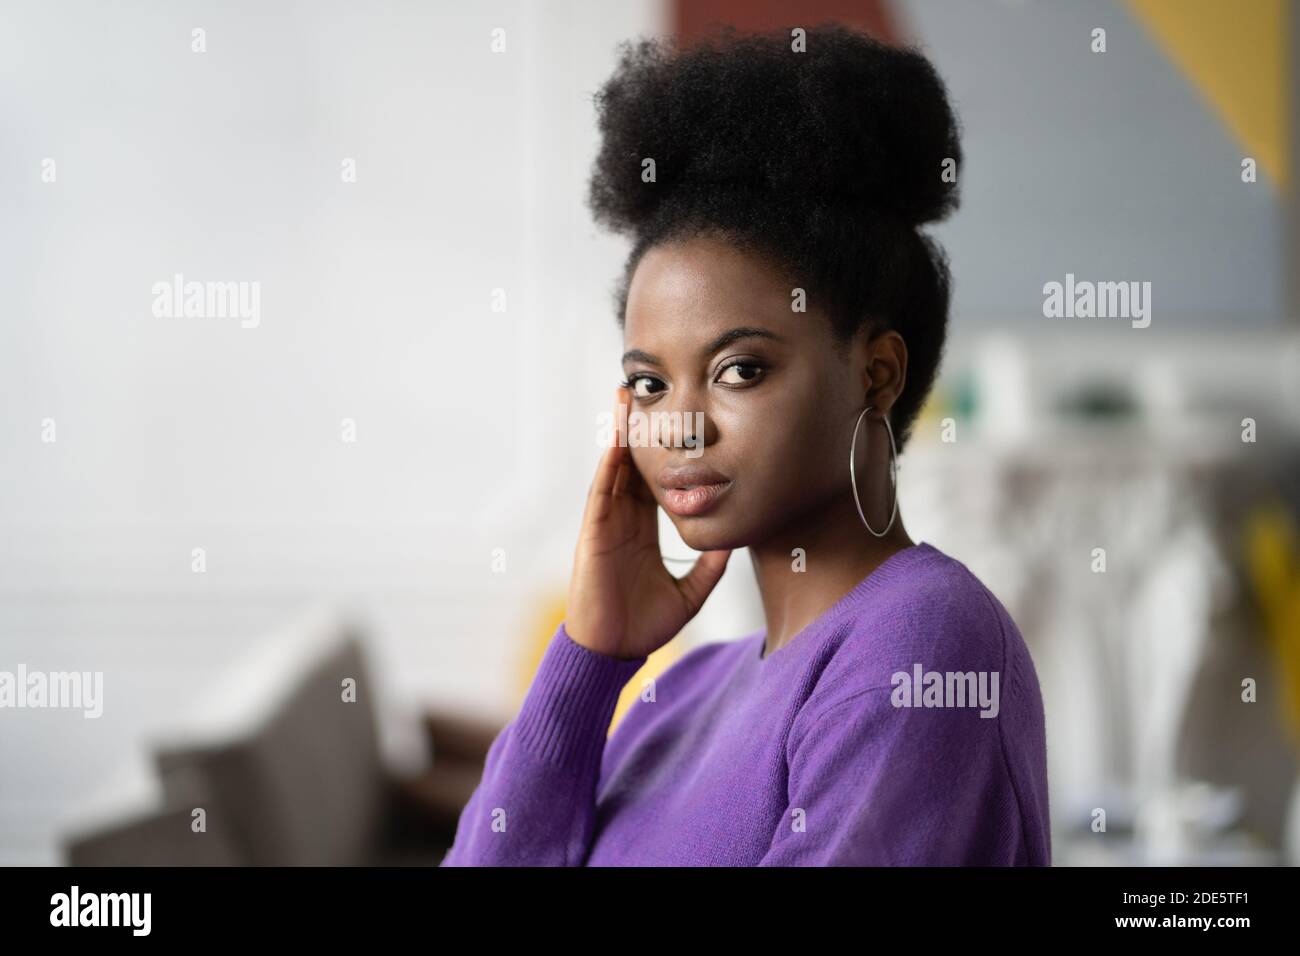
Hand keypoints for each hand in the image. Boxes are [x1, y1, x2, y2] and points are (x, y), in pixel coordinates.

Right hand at [565, 387, 731, 659]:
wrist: (612, 650)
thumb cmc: (643, 624)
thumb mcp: (691, 592)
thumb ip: (711, 566)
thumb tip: (735, 542)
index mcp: (644, 528)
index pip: (656, 479)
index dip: (666, 450)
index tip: (681, 421)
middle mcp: (624, 519)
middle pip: (633, 463)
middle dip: (640, 428)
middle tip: (652, 389)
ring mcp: (607, 522)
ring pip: (614, 467)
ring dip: (619, 433)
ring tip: (627, 397)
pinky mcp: (594, 533)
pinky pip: (602, 492)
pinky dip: (609, 465)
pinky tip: (617, 441)